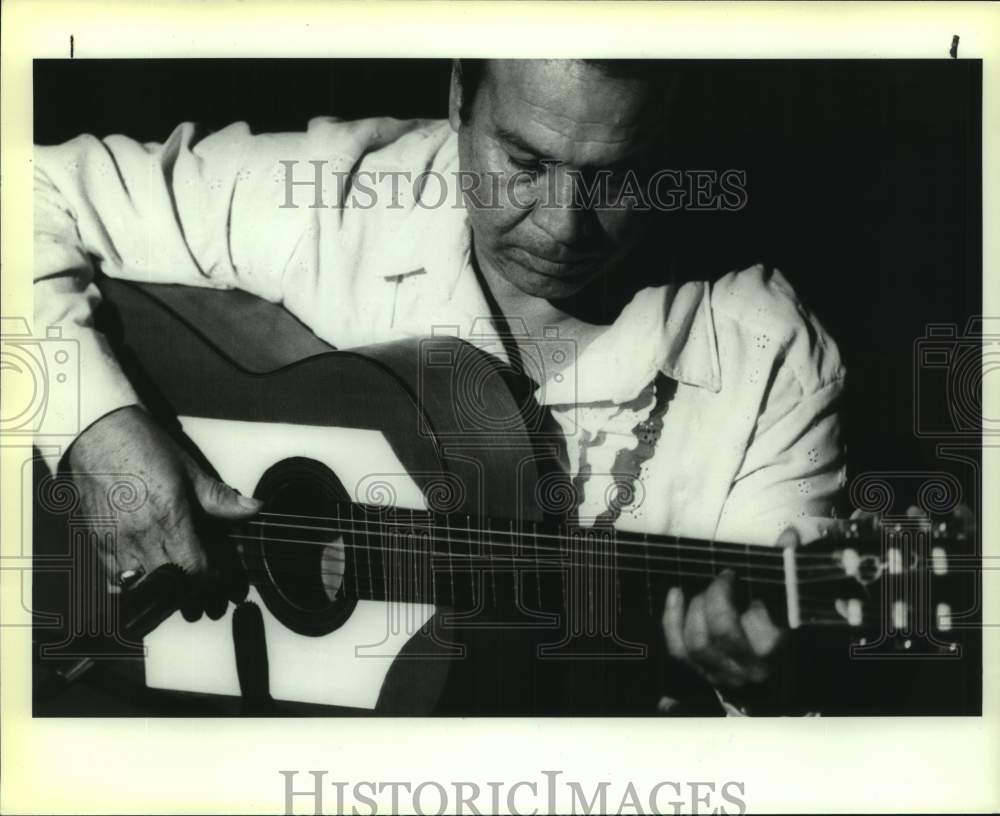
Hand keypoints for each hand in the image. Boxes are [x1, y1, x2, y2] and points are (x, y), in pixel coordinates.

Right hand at [64, 405, 260, 617]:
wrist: (98, 434)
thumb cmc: (145, 449)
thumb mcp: (189, 471)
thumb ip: (220, 498)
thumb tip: (254, 509)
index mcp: (169, 518)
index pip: (195, 569)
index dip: (212, 580)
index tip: (220, 577)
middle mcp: (140, 536)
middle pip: (170, 586)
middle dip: (190, 590)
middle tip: (201, 582)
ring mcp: (114, 543)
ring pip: (140, 588)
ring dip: (159, 589)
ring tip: (173, 579)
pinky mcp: (95, 543)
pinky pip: (112, 580)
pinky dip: (130, 583)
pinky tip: (144, 571)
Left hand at [661, 529, 795, 689]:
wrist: (760, 656)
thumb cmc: (772, 617)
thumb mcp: (781, 595)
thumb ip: (785, 566)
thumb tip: (789, 534)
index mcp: (773, 646)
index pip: (753, 623)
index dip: (732, 595)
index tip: (729, 573)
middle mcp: (748, 666)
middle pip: (722, 632)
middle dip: (714, 598)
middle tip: (718, 580)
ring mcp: (722, 673)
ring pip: (698, 643)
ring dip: (694, 609)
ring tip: (701, 592)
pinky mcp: (699, 672)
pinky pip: (678, 649)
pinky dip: (672, 620)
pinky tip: (676, 595)